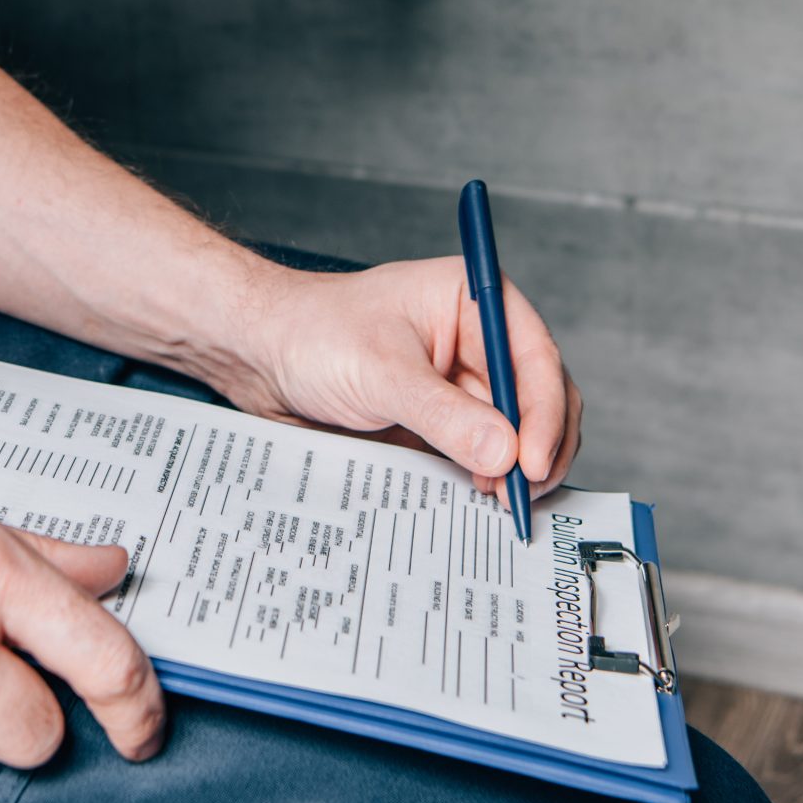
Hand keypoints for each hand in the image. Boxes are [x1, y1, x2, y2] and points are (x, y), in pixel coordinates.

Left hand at [207, 257, 583, 506]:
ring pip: (514, 432)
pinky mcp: (440, 419)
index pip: (534, 358)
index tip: (534, 461)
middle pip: (537, 398)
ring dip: (514, 469)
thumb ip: (444, 415)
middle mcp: (475, 340)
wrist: (258, 355)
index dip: (545, 413)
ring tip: (497, 500)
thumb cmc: (311, 332)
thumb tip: (504, 452)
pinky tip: (475, 499)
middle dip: (538, 447)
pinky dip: (485, 478)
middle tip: (522, 494)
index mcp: (473, 301)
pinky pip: (477, 454)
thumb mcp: (381, 373)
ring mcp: (459, 383)